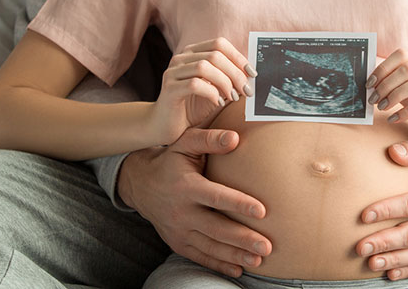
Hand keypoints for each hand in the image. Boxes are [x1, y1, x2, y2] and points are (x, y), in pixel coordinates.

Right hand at [117, 128, 272, 277]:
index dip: (239, 204)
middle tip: (267, 246)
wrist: (140, 184)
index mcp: (186, 187)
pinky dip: (218, 264)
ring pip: (210, 246)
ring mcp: (178, 230)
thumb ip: (209, 139)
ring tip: (259, 259)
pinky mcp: (177, 242)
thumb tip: (235, 138)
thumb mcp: (185, 143)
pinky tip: (238, 268)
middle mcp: (182, 211)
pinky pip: (199, 256)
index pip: (216, 197)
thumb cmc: (170, 160)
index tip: (262, 211)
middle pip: (216, 228)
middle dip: (242, 238)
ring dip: (235, 254)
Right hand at [153, 37, 255, 143]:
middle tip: (246, 91)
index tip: (252, 74)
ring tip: (233, 97)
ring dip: (224, 82)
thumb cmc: (192, 106)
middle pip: (215, 55)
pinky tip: (218, 102)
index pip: (219, 44)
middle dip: (235, 73)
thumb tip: (251, 74)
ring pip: (204, 66)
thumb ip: (229, 79)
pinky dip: (211, 93)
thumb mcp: (215, 89)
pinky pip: (195, 84)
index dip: (238, 57)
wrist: (165, 125)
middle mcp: (181, 59)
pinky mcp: (169, 90)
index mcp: (192, 53)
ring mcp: (173, 73)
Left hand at [367, 49, 407, 145]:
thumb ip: (396, 84)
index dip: (383, 68)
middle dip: (386, 84)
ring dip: (395, 95)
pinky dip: (406, 112)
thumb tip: (370, 82)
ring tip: (383, 107)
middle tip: (374, 99)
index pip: (402, 54)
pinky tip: (394, 119)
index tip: (369, 83)